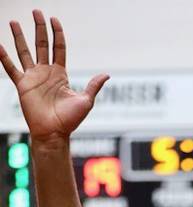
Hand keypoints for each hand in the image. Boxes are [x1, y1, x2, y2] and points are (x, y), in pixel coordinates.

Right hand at [0, 10, 107, 141]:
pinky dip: (4, 57)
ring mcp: (33, 77)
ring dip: (19, 37)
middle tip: (36, 11)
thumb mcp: (85, 101)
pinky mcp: (22, 85)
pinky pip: (11, 68)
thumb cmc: (70, 121)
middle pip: (41, 44)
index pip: (58, 48)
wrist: (54, 133)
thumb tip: (106, 74)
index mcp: (60, 74)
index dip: (57, 33)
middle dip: (39, 28)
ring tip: (14, 21)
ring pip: (24, 52)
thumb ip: (93, 86)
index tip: (54, 19)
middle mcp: (46, 72)